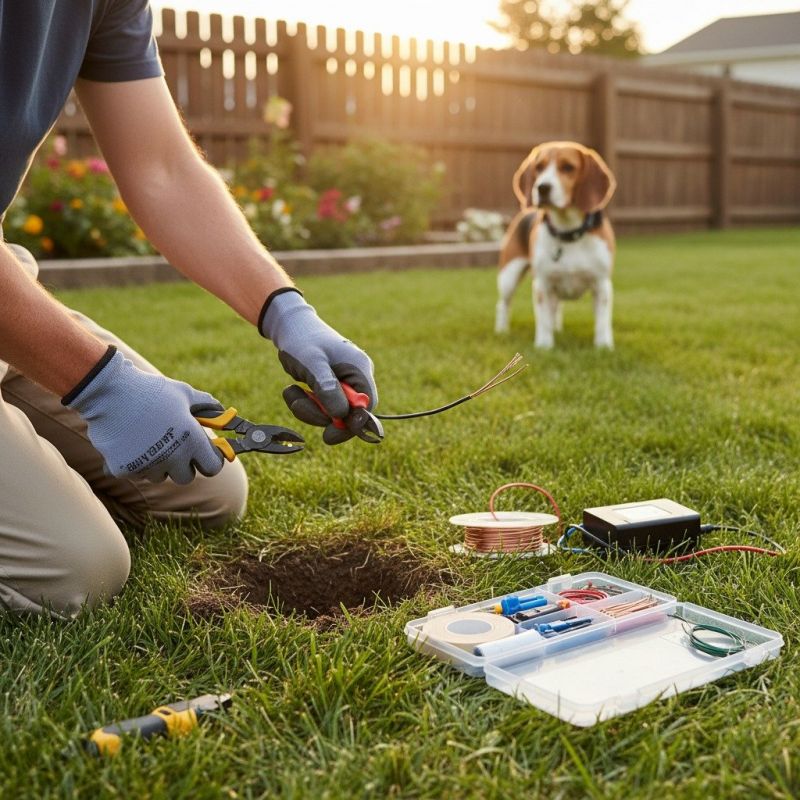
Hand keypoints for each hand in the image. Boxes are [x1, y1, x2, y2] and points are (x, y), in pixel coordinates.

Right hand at [65, 347, 224, 482]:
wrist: (110, 392)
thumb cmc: (151, 390)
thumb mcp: (184, 393)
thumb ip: (206, 405)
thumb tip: (222, 411)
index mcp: (192, 441)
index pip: (213, 467)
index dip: (210, 460)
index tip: (205, 454)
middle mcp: (173, 458)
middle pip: (187, 477)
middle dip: (184, 465)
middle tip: (175, 447)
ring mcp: (149, 466)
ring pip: (160, 476)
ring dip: (158, 464)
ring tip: (148, 439)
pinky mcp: (125, 470)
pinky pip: (137, 473)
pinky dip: (135, 462)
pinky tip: (129, 442)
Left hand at [259, 289, 377, 443]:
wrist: (288, 326)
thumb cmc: (301, 339)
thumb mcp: (312, 363)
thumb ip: (327, 388)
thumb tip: (341, 415)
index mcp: (359, 369)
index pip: (367, 407)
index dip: (352, 425)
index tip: (329, 435)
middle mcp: (355, 377)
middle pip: (349, 413)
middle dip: (323, 415)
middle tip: (301, 406)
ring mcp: (344, 382)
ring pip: (332, 413)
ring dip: (310, 409)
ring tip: (293, 391)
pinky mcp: (331, 386)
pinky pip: (322, 406)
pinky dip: (305, 403)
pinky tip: (294, 388)